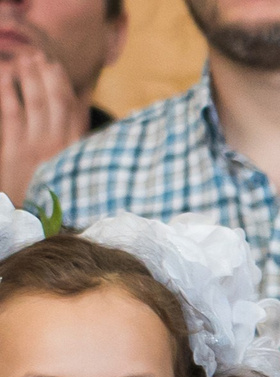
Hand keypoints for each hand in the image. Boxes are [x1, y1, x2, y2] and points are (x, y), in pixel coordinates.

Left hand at [0, 49, 84, 204]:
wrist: (39, 227)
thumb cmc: (58, 201)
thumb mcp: (76, 175)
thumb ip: (78, 148)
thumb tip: (82, 124)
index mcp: (77, 150)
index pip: (72, 108)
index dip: (62, 84)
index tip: (54, 66)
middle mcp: (59, 146)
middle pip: (54, 100)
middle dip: (45, 75)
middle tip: (37, 57)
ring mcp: (37, 146)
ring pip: (34, 102)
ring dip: (28, 77)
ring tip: (22, 61)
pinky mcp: (14, 151)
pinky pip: (10, 112)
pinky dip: (6, 91)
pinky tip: (2, 76)